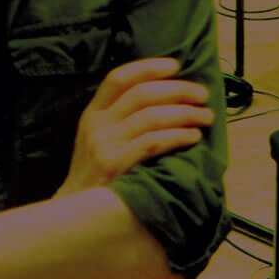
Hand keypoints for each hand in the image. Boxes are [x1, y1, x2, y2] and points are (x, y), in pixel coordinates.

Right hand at [61, 57, 212, 195]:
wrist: (74, 213)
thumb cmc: (96, 175)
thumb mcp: (97, 139)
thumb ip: (120, 118)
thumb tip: (166, 98)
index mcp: (92, 113)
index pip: (118, 78)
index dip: (148, 68)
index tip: (175, 65)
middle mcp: (96, 125)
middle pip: (142, 95)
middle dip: (177, 90)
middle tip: (202, 94)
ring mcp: (104, 145)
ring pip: (151, 117)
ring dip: (184, 113)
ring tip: (204, 116)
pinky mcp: (114, 166)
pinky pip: (152, 143)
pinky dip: (177, 136)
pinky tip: (192, 136)